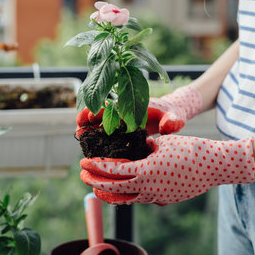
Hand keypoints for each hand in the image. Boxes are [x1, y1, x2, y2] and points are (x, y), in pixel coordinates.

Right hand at [76, 83, 202, 136]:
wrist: (174, 114)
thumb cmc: (174, 113)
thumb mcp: (176, 117)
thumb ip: (172, 121)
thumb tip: (165, 129)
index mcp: (132, 106)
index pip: (110, 106)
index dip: (97, 110)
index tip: (85, 117)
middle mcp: (124, 112)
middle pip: (101, 114)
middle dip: (87, 120)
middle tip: (78, 130)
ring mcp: (122, 121)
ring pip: (101, 124)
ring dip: (90, 130)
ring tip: (81, 140)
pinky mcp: (124, 131)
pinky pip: (108, 133)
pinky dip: (99, 138)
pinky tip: (93, 149)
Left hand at [80, 135, 254, 204]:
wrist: (214, 165)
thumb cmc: (189, 149)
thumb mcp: (162, 143)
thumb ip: (143, 148)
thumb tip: (130, 148)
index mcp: (146, 170)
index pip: (114, 170)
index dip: (97, 167)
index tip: (84, 161)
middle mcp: (148, 187)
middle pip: (114, 188)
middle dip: (95, 181)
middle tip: (82, 174)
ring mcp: (156, 197)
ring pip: (125, 199)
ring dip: (107, 193)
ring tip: (95, 188)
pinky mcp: (164, 200)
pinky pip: (138, 200)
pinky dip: (124, 196)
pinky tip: (119, 192)